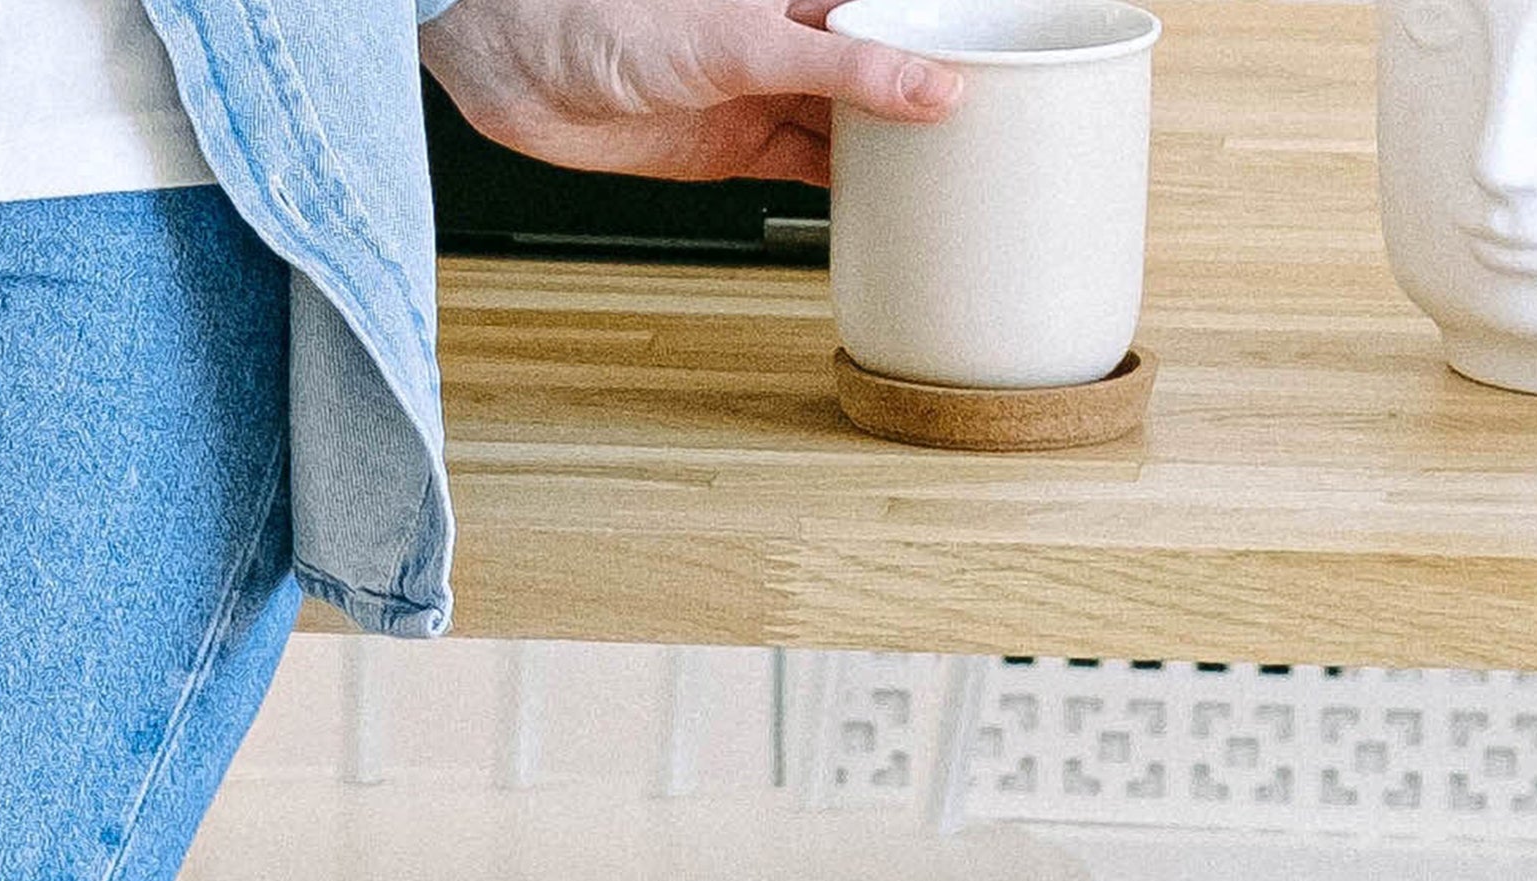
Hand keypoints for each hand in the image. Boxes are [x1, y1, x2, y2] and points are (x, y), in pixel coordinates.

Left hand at [422, 0, 961, 188]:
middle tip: (1006, 134)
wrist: (522, 66)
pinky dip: (852, 190)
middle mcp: (792, 30)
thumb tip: (935, 91)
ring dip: (900, 151)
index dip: (953, 34)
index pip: (899, 10)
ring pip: (858, 121)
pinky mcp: (740, 143)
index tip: (1013, 62)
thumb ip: (845, 67)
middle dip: (937, 96)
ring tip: (961, 178)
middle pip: (889, 65)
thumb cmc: (609, 15)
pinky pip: (816, 167)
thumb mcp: (745, 40)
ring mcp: (768, 88)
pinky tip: (892, 204)